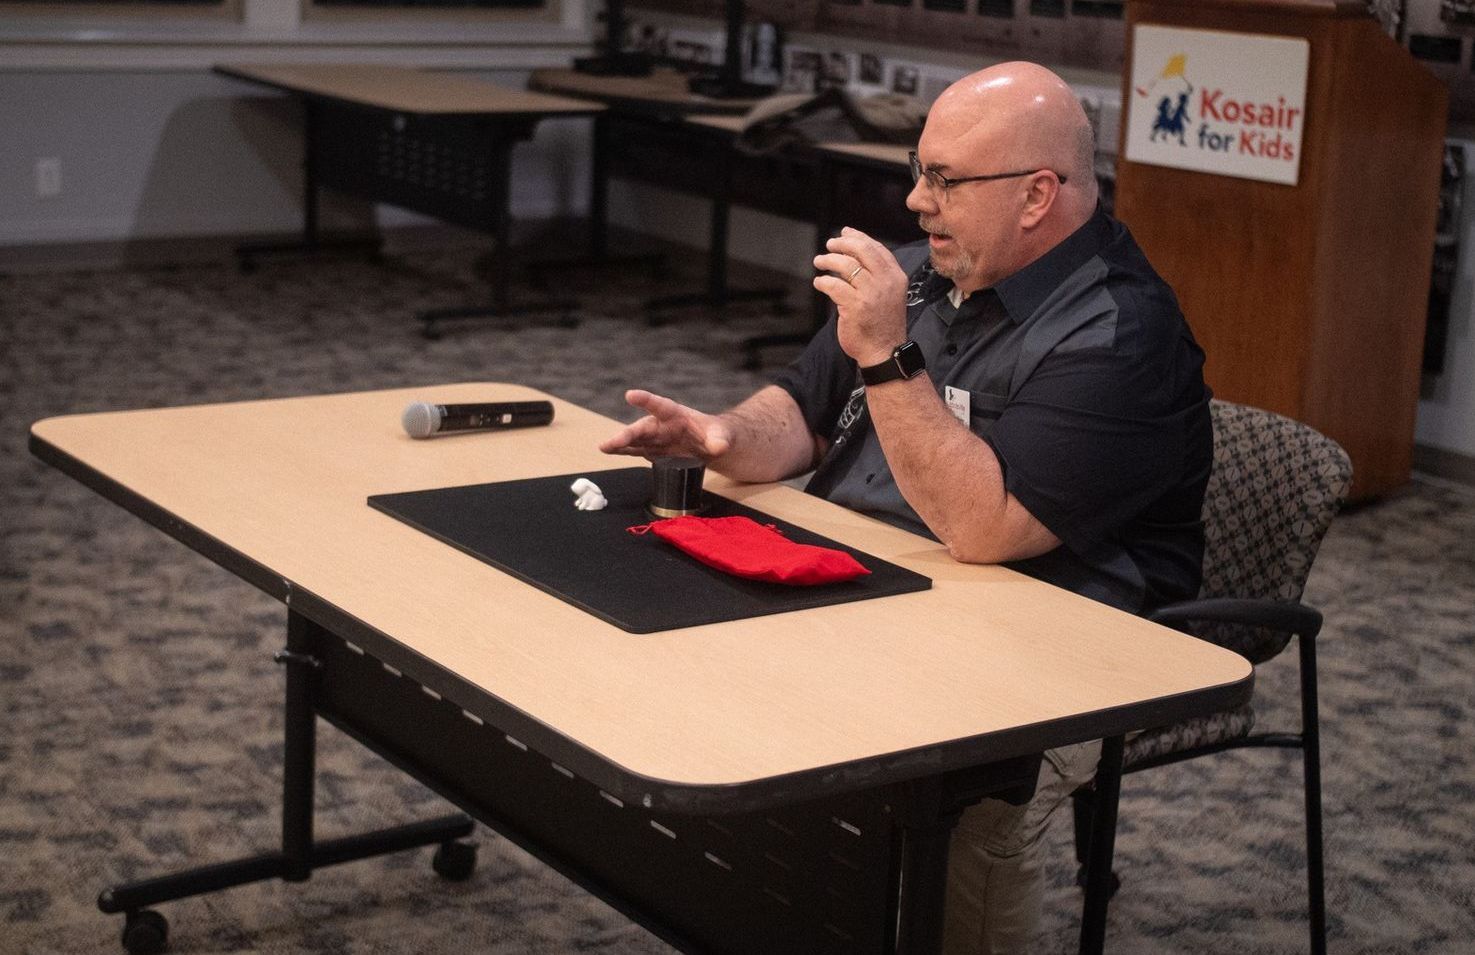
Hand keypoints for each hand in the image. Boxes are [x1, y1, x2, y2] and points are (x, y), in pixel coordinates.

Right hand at [598, 389, 733, 461]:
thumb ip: (720, 439)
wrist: (711, 446)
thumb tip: (718, 446)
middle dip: (627, 434)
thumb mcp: (723, 435)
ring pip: (634, 440)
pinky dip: (623, 452)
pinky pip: (635, 451)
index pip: (660, 406)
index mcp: (676, 414)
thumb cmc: (716, 434)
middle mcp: (661, 425)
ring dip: (619, 444)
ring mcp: (655, 439)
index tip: (630, 395)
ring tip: (604, 447)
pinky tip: (610, 452)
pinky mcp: (653, 451)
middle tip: (612, 442)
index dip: (646, 400)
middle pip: (642, 428)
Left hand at [813, 227, 909, 366]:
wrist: (884, 352)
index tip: (845, 233)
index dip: (858, 237)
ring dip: (828, 260)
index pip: (876, 248)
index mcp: (896, 276)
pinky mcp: (855, 307)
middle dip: (842, 244)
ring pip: (846, 265)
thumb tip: (854, 248)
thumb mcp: (888, 293)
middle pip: (861, 250)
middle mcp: (886, 282)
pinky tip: (819, 283)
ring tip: (819, 261)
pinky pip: (834, 286)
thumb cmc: (882, 324)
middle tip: (829, 245)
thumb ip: (876, 273)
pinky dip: (823, 282)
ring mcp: (871, 294)